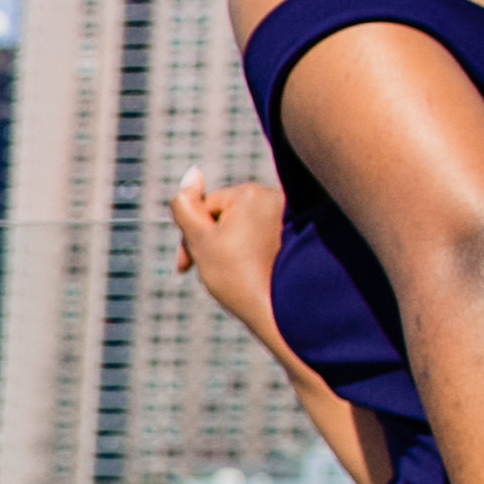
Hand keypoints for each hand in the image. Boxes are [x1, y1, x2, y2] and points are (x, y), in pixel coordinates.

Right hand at [172, 178, 287, 340]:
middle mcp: (275, 196)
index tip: (184, 268)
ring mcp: (290, 214)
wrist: (281, 311)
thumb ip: (186, 206)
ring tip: (229, 273)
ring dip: (229, 246)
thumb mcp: (200, 240)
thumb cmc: (237, 277)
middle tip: (206, 271)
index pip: (206, 206)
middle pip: (226, 214)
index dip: (190, 236)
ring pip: (243, 225)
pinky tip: (248, 271)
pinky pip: (263, 234)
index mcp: (250, 193)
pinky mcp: (299, 232)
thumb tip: (192, 172)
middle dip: (212, 240)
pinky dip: (251, 250)